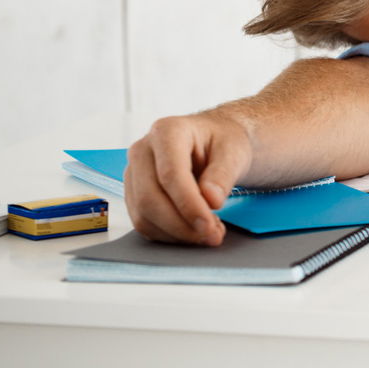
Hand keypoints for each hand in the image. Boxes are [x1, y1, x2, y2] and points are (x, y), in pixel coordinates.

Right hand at [124, 113, 252, 244]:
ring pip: (143, 215)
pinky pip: (144, 223)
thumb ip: (224, 174)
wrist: (214, 142)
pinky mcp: (134, 193)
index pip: (170, 174)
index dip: (188, 204)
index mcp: (167, 131)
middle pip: (150, 198)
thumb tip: (211, 200)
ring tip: (209, 232)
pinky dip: (169, 234)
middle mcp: (142, 150)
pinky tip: (193, 230)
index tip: (208, 225)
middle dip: (181, 225)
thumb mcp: (234, 151)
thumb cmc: (223, 142)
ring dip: (176, 233)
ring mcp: (134, 173)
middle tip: (213, 236)